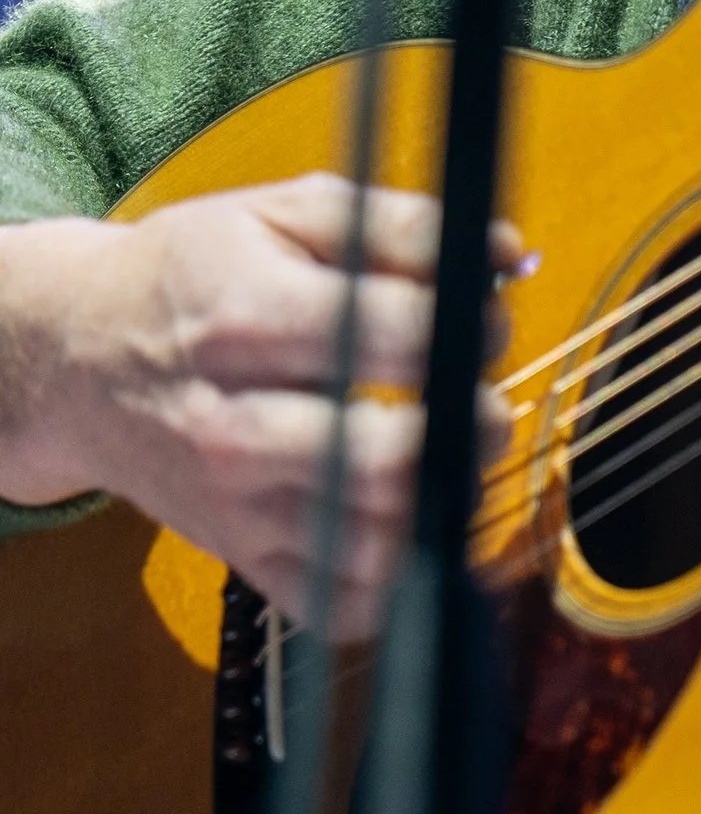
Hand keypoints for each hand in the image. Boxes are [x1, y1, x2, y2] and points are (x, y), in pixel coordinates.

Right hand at [0, 176, 516, 638]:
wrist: (80, 358)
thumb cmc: (194, 275)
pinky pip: (339, 601)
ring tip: (450, 451)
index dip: (469, 323)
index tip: (484, 315)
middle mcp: (234, 423)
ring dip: (445, 499)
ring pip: (375, 540)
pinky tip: (412, 517)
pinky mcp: (241, 557)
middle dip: (469, 426)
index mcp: (246, 318)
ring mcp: (234, 505)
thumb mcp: (284, 213)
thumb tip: (508, 253)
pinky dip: (398, 575)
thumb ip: (404, 225)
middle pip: (386, 456)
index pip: (394, 335)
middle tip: (480, 398)